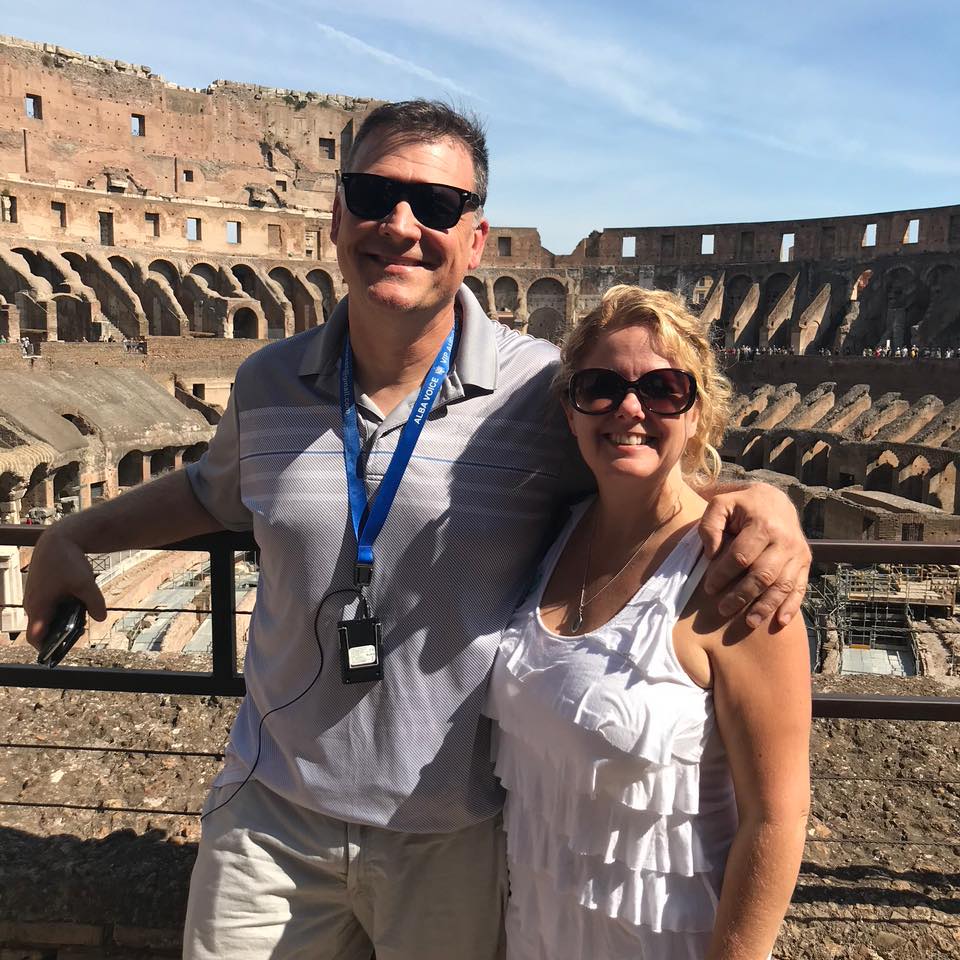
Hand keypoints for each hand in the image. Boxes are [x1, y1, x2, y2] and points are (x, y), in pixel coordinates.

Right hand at [23, 529, 106, 650]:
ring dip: (60, 621)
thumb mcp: (85, 582)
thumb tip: (101, 618)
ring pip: (46, 617)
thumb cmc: (67, 560)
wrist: (58, 539)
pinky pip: (48, 607)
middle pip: (43, 629)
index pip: (34, 637)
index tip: (61, 650)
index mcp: (39, 606)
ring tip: (80, 616)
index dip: (46, 648)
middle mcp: (33, 604)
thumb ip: (94, 603)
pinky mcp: (40, 590)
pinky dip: (59, 609)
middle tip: (79, 632)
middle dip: (59, 634)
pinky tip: (76, 603)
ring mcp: (35, 597)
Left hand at [698, 483, 810, 627]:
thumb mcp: (721, 505)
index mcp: (763, 525)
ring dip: (766, 606)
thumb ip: (710, 525)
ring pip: (782, 585)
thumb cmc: (742, 505)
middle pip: (763, 574)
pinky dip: (791, 606)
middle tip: (723, 609)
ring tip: (749, 622)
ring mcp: (797, 553)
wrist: (775, 500)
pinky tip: (780, 622)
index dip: (723, 574)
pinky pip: (800, 587)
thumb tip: (711, 554)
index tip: (709, 588)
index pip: (741, 556)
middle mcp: (785, 540)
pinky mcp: (805, 562)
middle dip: (742, 595)